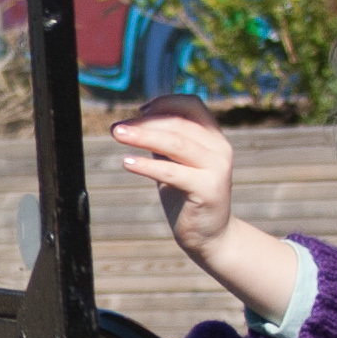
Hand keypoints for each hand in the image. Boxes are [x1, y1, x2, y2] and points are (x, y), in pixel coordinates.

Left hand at [111, 96, 301, 322]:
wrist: (209, 235)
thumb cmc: (188, 195)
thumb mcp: (176, 162)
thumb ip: (164, 141)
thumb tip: (137, 119)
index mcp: (214, 137)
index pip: (192, 105)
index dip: (165, 103)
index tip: (140, 110)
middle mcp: (220, 148)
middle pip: (179, 123)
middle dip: (144, 123)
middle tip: (116, 127)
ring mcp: (217, 168)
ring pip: (176, 143)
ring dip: (143, 136)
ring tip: (116, 135)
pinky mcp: (208, 189)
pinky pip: (172, 172)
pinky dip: (147, 165)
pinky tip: (127, 162)